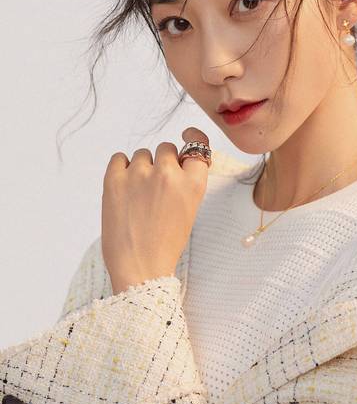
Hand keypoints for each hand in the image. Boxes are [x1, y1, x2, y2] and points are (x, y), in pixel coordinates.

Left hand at [101, 127, 209, 294]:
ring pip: (141, 154)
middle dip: (162, 163)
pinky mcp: (114, 178)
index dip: (192, 141)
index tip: (187, 136)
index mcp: (193, 183)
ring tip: (138, 196)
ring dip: (141, 167)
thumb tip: (178, 157)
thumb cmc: (165, 242)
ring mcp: (139, 174)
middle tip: (156, 188)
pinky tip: (124, 188)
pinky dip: (121, 168)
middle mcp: (168, 173)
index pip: (197, 147)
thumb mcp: (189, 209)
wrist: (139, 267)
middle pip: (166, 148)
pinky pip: (119, 157)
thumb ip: (186, 181)